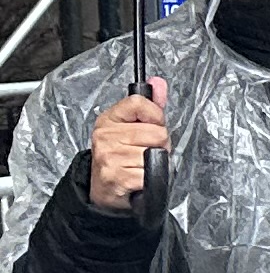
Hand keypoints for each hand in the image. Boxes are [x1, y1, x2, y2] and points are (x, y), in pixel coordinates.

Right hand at [84, 88, 166, 212]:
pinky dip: (151, 179)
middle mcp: (105, 136)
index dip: (155, 116)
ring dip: (156, 163)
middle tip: (147, 152)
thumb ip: (150, 105)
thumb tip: (158, 82)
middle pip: (157, 132)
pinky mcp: (117, 177)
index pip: (140, 103)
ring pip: (156, 154)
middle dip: (160, 144)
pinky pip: (151, 173)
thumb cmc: (121, 157)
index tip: (151, 125)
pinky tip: (139, 178)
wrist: (105, 190)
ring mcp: (109, 157)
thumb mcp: (132, 128)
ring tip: (142, 165)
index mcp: (109, 120)